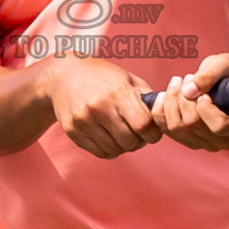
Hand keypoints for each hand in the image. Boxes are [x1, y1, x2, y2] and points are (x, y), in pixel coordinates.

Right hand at [46, 57, 161, 158]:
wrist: (63, 76)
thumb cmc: (102, 76)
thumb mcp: (127, 79)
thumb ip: (147, 99)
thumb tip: (165, 118)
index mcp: (118, 92)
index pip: (144, 125)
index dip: (153, 133)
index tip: (153, 131)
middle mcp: (100, 107)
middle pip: (131, 142)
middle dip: (140, 141)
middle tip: (139, 134)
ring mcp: (84, 121)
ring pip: (116, 150)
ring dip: (124, 146)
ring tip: (123, 134)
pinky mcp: (73, 131)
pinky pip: (100, 152)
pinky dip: (109, 149)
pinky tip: (109, 137)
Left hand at [152, 53, 228, 151]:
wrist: (223, 79)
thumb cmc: (227, 72)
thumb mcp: (222, 66)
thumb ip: (208, 76)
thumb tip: (188, 90)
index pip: (220, 126)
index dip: (206, 108)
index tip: (204, 92)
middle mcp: (224, 140)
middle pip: (193, 125)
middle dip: (183, 97)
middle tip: (187, 77)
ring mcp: (205, 143)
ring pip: (177, 128)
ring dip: (170, 102)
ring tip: (177, 82)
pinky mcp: (188, 140)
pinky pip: (166, 130)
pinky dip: (160, 111)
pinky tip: (164, 94)